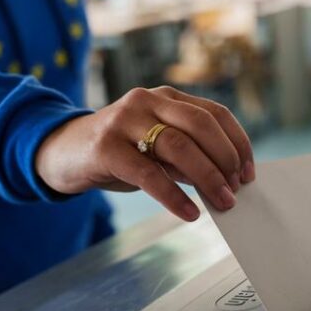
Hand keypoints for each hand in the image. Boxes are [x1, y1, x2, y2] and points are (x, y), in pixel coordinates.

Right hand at [35, 86, 254, 220]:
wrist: (61, 152)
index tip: (249, 172)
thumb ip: (188, 157)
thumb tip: (228, 182)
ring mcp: (125, 120)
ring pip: (179, 146)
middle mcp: (148, 101)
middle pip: (201, 125)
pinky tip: (190, 213)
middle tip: (237, 189)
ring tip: (224, 202)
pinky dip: (174, 196)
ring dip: (208, 177)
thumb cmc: (119, 152)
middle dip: (226, 159)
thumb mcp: (156, 148)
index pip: (215, 113)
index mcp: (167, 97)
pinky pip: (149, 174)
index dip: (237, 142)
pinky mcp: (106, 147)